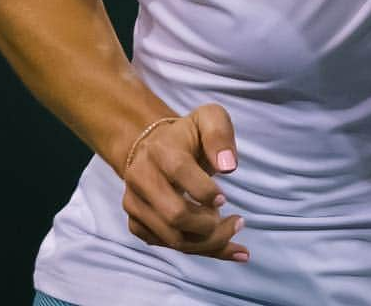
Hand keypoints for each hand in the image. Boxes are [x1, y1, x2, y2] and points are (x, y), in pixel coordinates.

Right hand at [122, 103, 248, 262]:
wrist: (155, 147)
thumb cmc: (190, 135)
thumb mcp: (210, 119)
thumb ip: (220, 135)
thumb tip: (228, 165)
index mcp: (159, 149)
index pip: (180, 173)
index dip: (206, 191)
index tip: (225, 198)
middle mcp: (140, 176)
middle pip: (175, 215)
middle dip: (210, 226)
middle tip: (236, 221)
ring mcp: (134, 203)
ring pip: (172, 238)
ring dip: (208, 242)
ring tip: (230, 228)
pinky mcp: (136, 223)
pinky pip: (167, 247)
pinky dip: (199, 250)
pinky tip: (222, 245)